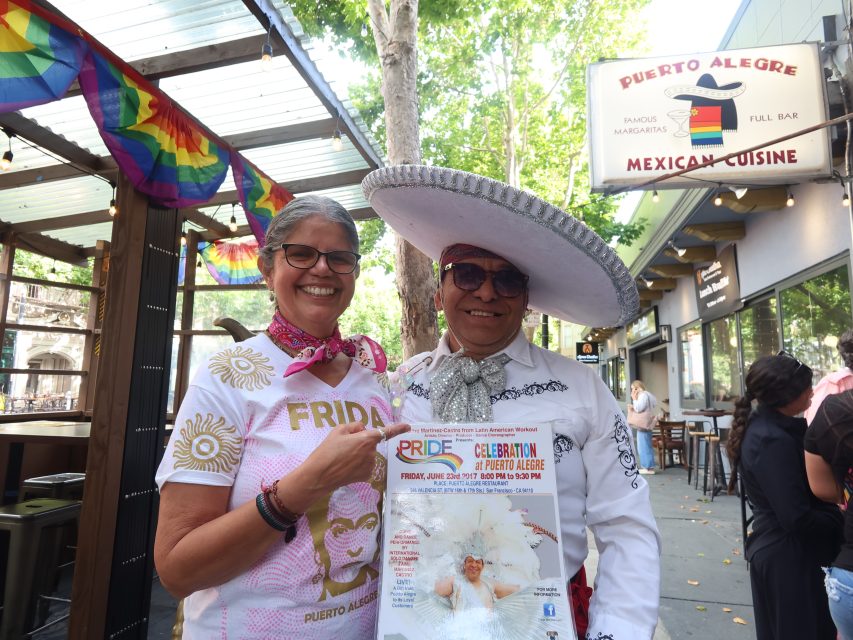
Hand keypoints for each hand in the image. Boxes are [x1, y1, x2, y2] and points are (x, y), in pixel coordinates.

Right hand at [285, 421, 410, 508]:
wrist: (319, 475)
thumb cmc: (327, 450)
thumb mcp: (338, 431)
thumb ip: (354, 426)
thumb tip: (362, 429)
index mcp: (367, 439)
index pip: (386, 432)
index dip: (398, 429)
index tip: (408, 427)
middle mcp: (372, 453)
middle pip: (370, 443)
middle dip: (361, 442)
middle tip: (344, 446)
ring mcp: (370, 466)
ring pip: (367, 454)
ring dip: (359, 453)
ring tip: (342, 457)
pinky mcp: (366, 476)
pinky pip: (365, 465)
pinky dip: (358, 464)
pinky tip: (346, 466)